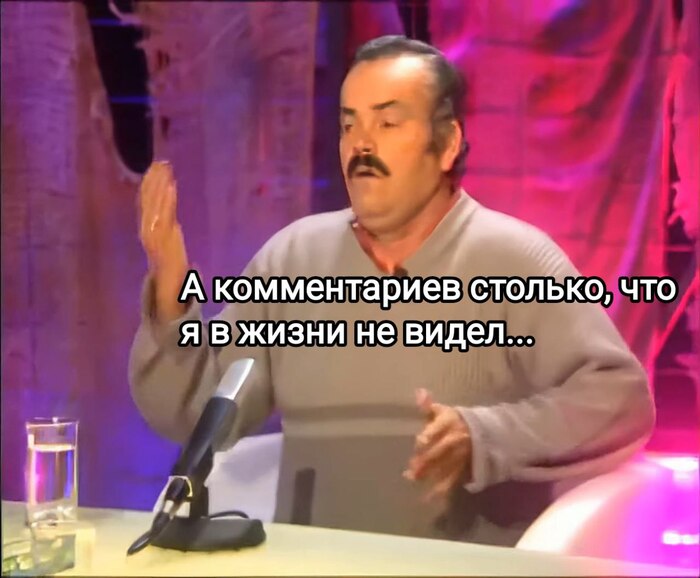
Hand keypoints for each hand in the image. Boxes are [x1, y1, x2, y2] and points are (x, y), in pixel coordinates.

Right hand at [138, 161, 188, 321]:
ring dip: (158, 188)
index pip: (146, 204)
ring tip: (166, 171)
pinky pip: (163, 219)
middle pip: (148, 202)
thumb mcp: (171, 245)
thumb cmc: (172, 271)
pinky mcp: (162, 244)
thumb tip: (173, 216)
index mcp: (149, 232)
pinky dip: (166, 202)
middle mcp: (147, 233)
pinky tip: (171, 187)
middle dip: (153, 182)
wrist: (170, 295)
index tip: (156, 166)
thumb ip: (168, 229)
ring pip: (154, 208)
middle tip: (161, 162)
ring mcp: (154, 239)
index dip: (149, 185)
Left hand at [404, 388, 471, 501]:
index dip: (430, 435)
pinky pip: (453, 480)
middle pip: (440, 450)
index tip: (420, 442)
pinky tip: (428, 498)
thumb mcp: (443, 411)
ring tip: (413, 480)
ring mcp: (461, 455)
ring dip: (429, 475)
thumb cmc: (456, 421)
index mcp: (450, 422)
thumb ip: (428, 406)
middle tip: (409, 468)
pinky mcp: (465, 469)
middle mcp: (456, 439)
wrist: (486, 433)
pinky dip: (441, 490)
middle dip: (425, 460)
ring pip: (445, 466)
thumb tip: (419, 392)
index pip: (439, 428)